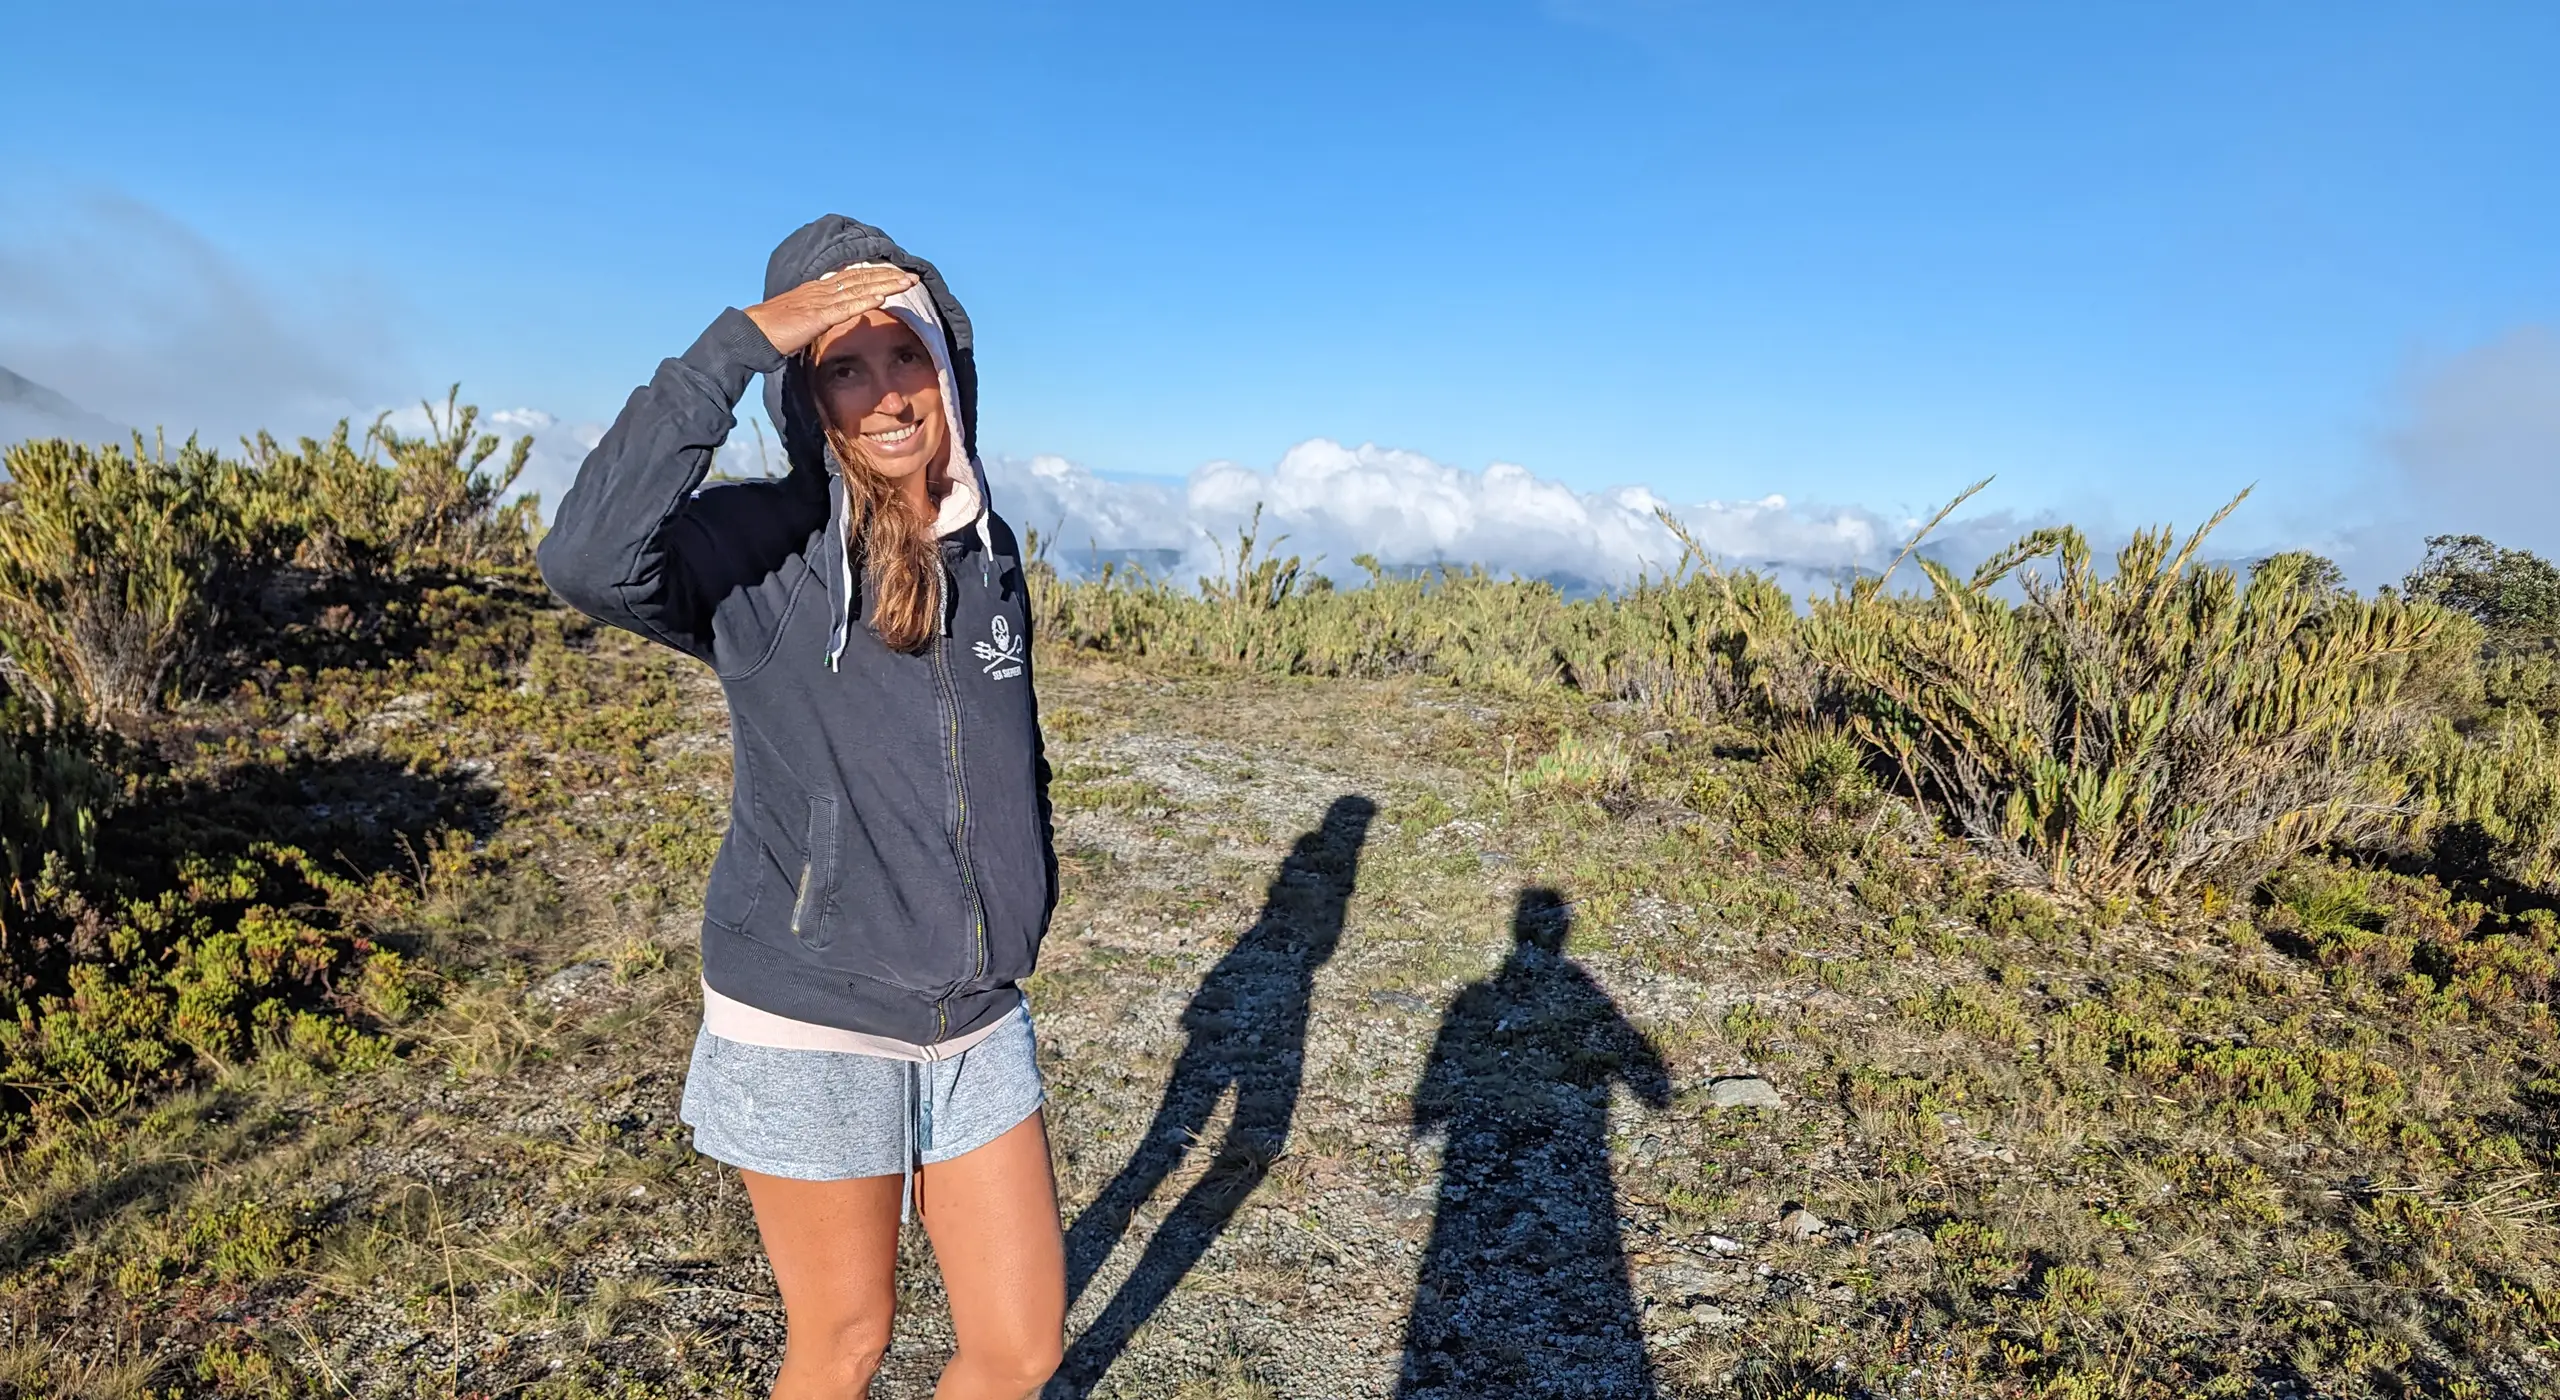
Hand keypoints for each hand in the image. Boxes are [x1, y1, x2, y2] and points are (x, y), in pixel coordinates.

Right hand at [742, 263, 920, 356]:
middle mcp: (822, 290)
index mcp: (819, 290)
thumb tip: (838, 317)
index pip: (854, 277)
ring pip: (858, 289)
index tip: (899, 275)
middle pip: (861, 278)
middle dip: (889, 277)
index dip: (878, 275)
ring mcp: (819, 302)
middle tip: (913, 276)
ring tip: (906, 282)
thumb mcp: (804, 320)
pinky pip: (845, 307)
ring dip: (885, 285)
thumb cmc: (775, 330)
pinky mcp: (816, 316)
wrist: (753, 333)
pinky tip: (882, 297)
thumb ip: (822, 315)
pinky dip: (864, 301)